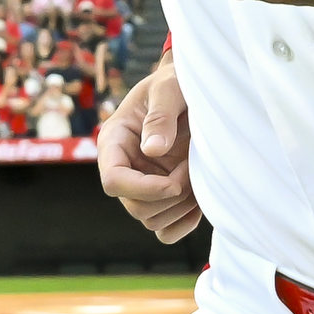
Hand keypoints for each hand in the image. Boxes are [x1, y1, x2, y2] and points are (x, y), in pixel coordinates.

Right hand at [94, 59, 199, 242]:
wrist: (193, 91)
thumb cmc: (175, 83)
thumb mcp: (168, 88)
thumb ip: (160, 116)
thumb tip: (152, 151)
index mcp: (115, 142)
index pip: (113, 181)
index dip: (144, 189)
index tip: (176, 182)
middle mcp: (125, 168)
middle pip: (135, 207)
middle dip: (170, 197)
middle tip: (193, 169)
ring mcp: (143, 186)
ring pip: (151, 221)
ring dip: (180, 208)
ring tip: (198, 178)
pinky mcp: (162, 198)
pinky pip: (166, 230)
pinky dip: (184, 224)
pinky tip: (200, 200)